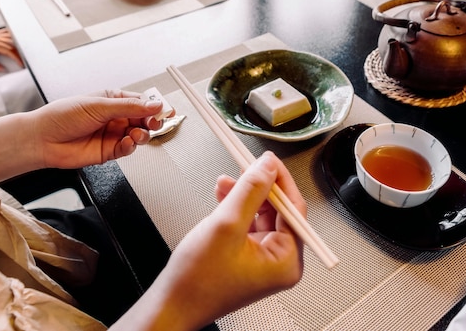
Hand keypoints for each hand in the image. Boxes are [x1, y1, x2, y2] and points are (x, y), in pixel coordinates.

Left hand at [0, 29, 23, 70]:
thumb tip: (1, 68)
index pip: (9, 51)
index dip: (17, 58)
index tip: (21, 63)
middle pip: (12, 44)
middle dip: (20, 53)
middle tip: (24, 60)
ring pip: (11, 38)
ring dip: (18, 44)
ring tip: (23, 51)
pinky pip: (5, 33)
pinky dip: (12, 35)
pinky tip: (15, 37)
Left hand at [31, 90, 167, 168]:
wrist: (43, 140)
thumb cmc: (62, 116)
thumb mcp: (99, 105)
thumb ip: (129, 107)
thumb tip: (154, 105)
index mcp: (113, 100)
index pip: (141, 101)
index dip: (154, 106)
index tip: (165, 110)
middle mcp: (115, 117)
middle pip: (144, 119)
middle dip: (152, 121)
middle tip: (155, 123)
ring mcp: (113, 134)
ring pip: (139, 134)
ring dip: (142, 135)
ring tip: (138, 134)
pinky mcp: (109, 151)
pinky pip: (128, 149)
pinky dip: (131, 146)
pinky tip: (127, 142)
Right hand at [114, 152, 305, 330]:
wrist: (171, 304)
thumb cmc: (196, 281)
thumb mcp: (226, 225)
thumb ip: (250, 191)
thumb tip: (268, 166)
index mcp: (286, 261)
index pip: (294, 208)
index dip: (279, 180)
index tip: (266, 159)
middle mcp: (280, 262)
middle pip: (279, 210)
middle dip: (258, 187)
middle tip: (245, 166)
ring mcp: (264, 260)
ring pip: (261, 214)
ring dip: (244, 196)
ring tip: (226, 183)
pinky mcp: (247, 258)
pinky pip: (248, 224)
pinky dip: (236, 208)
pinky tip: (223, 196)